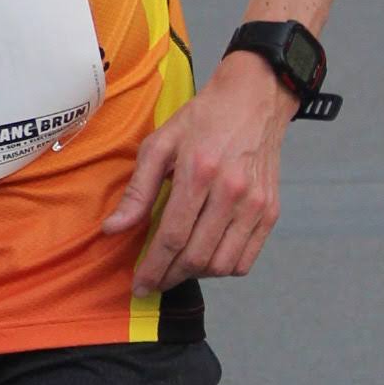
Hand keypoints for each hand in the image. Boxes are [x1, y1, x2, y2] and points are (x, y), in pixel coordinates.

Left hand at [101, 51, 293, 291]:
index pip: (173, 237)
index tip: (140, 285)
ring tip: (178, 266)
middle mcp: (232, 191)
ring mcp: (256, 203)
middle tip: (154, 281)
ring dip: (196, 274)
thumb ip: (137, 190)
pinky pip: (246, 259)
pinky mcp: (271, 210)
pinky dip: (224, 268)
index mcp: (199, 173)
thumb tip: (113, 228)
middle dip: (170, 276)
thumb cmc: (203, 119)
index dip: (153, 267)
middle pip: (198, 257)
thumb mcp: (160, 144)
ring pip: (223, 264)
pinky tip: (206, 257)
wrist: (254, 99)